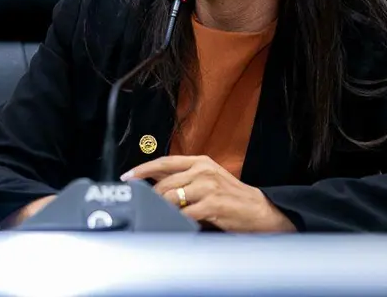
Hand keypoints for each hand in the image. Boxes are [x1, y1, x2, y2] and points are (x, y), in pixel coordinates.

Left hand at [122, 155, 295, 232]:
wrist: (258, 210)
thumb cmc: (231, 197)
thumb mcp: (208, 179)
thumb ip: (184, 178)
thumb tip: (154, 182)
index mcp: (201, 161)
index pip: (165, 161)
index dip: (143, 169)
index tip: (128, 176)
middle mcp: (203, 170)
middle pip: (164, 182)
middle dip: (150, 197)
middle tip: (141, 206)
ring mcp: (208, 186)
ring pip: (171, 197)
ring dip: (161, 209)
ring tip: (157, 216)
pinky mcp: (212, 203)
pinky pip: (184, 213)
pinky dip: (175, 220)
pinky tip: (173, 224)